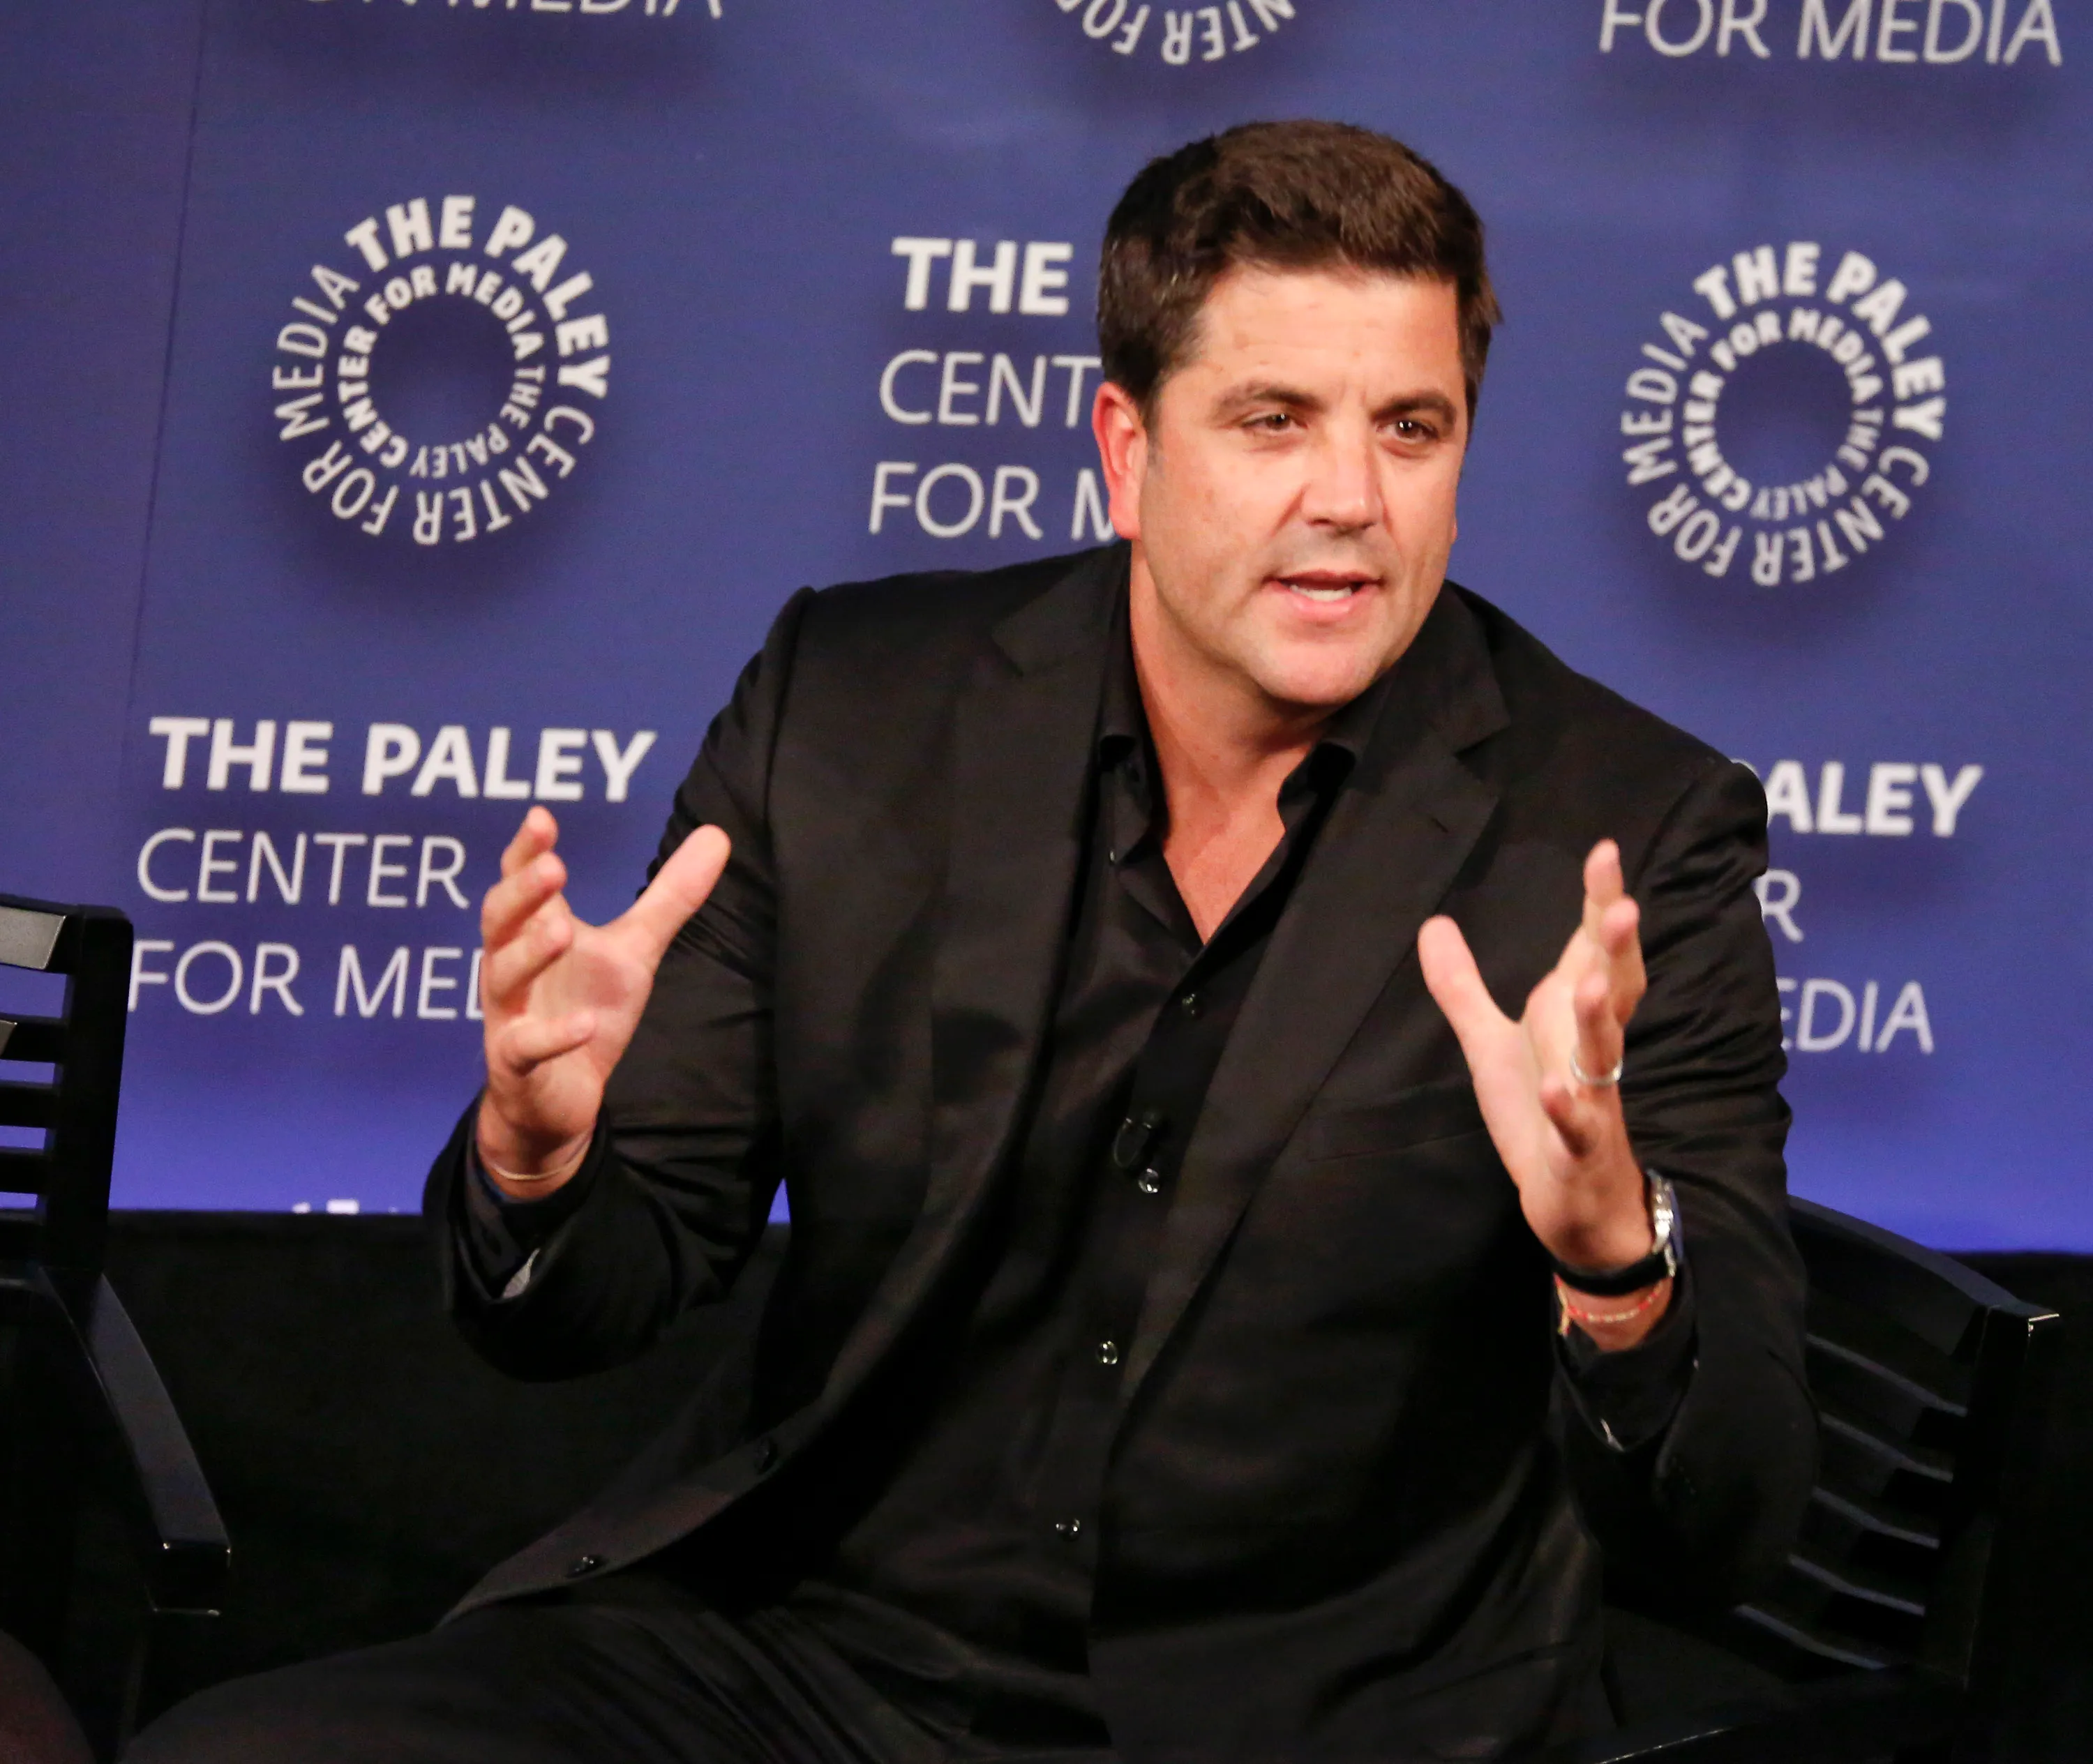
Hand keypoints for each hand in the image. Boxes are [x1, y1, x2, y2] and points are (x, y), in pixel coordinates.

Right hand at [475, 806, 729, 1196]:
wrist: (558, 1097)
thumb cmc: (586, 1008)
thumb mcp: (635, 950)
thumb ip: (669, 897)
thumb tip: (717, 834)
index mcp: (534, 932)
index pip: (519, 881)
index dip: (525, 851)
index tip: (542, 817)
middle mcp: (511, 966)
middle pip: (498, 920)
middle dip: (521, 893)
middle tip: (554, 867)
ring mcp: (509, 1015)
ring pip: (503, 976)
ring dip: (530, 953)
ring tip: (563, 931)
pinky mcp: (516, 1064)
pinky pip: (526, 1046)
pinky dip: (554, 1035)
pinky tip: (585, 1024)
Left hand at [1418, 840, 1653, 1277]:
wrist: (1577, 1202)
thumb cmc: (1544, 1114)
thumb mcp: (1492, 1044)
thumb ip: (1463, 987)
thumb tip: (1434, 922)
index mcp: (1574, 1021)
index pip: (1595, 953)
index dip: (1601, 904)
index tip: (1605, 852)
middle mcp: (1590, 1053)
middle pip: (1613, 993)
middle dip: (1618, 951)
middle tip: (1624, 906)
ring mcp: (1591, 1101)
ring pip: (1603, 1057)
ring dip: (1596, 1023)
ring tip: (1586, 987)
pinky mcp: (1579, 1150)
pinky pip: (1578, 1129)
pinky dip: (1566, 1111)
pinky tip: (1553, 1092)